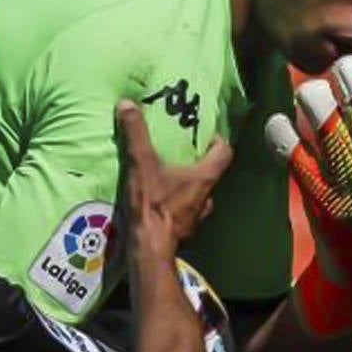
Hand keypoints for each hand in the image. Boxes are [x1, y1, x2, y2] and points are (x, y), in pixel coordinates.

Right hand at [116, 100, 232, 256]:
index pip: (224, 152)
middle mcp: (207, 195)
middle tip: (181, 154)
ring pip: (200, 194)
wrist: (149, 248)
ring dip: (189, 186)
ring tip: (170, 178)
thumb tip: (127, 104)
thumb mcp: (142, 164)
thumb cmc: (152, 205)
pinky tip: (163, 204)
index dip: (217, 141)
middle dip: (199, 163)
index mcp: (204, 176)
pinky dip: (179, 206)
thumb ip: (136, 134)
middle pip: (211, 172)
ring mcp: (197, 216)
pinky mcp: (185, 230)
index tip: (204, 135)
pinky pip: (187, 212)